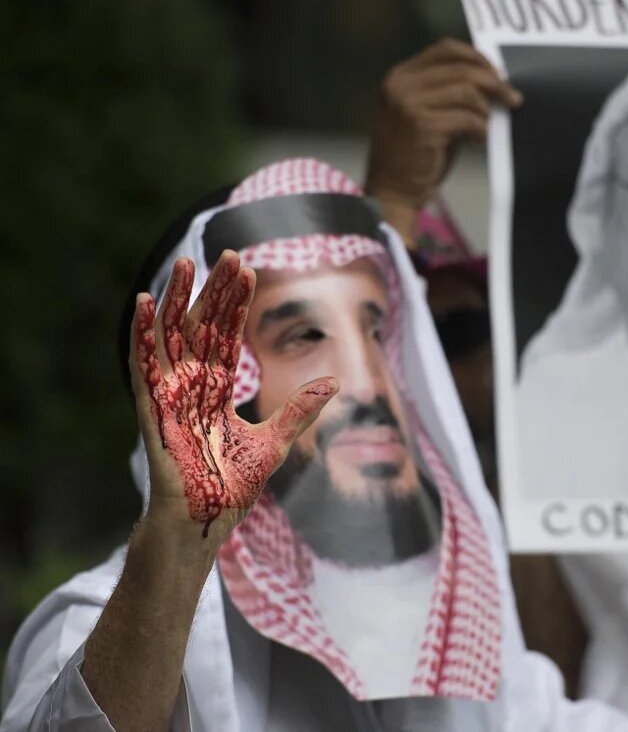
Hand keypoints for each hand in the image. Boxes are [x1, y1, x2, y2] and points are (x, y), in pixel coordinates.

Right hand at [129, 251, 336, 544]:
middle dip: (214, 292)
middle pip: (202, 328)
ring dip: (176, 300)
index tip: (249, 271)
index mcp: (216, 391)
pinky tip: (146, 302)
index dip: (236, 305)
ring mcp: (171, 395)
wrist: (210, 522)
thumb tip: (333, 381)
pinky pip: (144, 365)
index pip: (227, 337)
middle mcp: (192, 386)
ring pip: (172, 337)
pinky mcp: (155, 410)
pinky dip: (143, 333)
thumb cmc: (234, 489)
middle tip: (229, 255)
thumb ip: (300, 410)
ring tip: (183, 264)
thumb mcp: (276, 441)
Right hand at [364, 37, 521, 244]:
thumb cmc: (414, 156)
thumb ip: (448, 93)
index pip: (445, 49)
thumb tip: (493, 81)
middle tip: (512, 99)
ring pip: (467, 92)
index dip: (477, 58)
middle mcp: (401, 85)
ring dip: (486, 109)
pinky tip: (480, 141)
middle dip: (494, 83)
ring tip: (488, 126)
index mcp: (400, 77)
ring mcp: (409, 104)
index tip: (498, 74)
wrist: (393, 192)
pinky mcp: (423, 126)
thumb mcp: (425, 114)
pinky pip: (467, 119)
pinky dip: (481, 129)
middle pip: (461, 69)